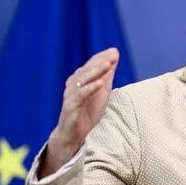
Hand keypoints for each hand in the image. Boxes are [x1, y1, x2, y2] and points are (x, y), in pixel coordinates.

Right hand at [39, 48, 118, 177]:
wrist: (74, 133)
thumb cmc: (88, 111)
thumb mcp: (102, 91)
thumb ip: (107, 74)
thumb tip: (114, 56)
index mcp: (80, 79)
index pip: (91, 65)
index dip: (102, 58)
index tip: (114, 52)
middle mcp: (74, 84)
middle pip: (87, 70)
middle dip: (100, 62)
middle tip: (112, 55)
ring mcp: (71, 94)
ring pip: (83, 80)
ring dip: (96, 72)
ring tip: (107, 65)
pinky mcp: (71, 106)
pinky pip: (80, 96)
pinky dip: (90, 89)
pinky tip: (99, 84)